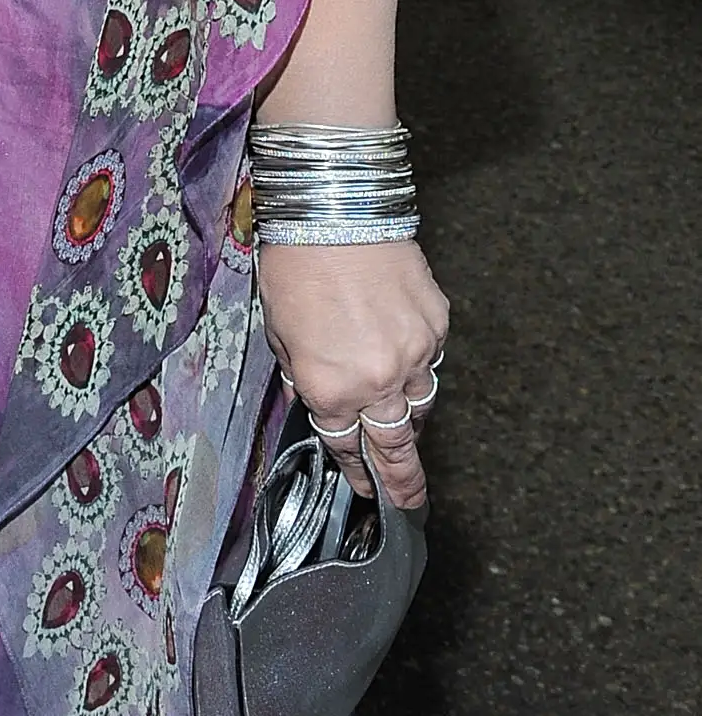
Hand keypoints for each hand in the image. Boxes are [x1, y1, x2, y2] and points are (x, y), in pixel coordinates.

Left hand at [255, 239, 446, 508]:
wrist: (337, 210)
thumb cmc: (295, 264)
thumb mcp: (278, 330)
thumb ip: (300, 373)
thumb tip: (316, 397)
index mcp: (329, 389)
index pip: (345, 444)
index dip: (355, 469)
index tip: (364, 487)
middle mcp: (377, 381)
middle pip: (397, 445)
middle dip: (404, 481)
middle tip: (411, 505)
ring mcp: (414, 354)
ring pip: (420, 405)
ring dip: (411, 420)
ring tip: (407, 430)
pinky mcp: (437, 326)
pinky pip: (430, 359)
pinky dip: (418, 364)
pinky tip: (403, 353)